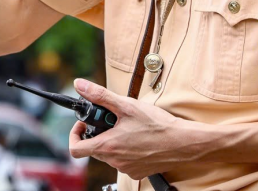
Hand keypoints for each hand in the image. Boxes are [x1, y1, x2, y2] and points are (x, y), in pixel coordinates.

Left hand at [68, 79, 186, 180]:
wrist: (182, 143)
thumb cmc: (157, 125)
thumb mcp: (126, 105)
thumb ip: (100, 95)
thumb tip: (80, 85)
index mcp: (108, 146)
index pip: (76, 149)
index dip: (75, 134)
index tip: (84, 124)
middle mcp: (115, 161)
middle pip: (94, 148)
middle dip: (98, 133)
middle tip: (111, 120)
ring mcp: (126, 168)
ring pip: (110, 154)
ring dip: (113, 141)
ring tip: (128, 127)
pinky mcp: (137, 172)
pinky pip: (124, 161)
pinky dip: (126, 150)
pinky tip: (138, 139)